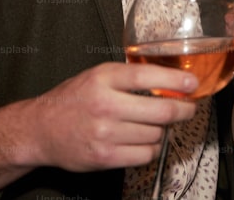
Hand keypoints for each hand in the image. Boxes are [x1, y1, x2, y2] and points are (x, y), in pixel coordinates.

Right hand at [18, 62, 198, 171]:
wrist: (40, 130)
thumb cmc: (73, 101)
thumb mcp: (97, 76)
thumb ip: (128, 77)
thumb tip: (170, 80)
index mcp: (103, 78)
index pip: (148, 76)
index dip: (176, 81)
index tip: (192, 83)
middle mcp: (105, 105)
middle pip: (161, 110)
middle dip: (183, 110)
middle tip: (188, 108)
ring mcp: (105, 133)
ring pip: (156, 134)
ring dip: (162, 130)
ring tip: (154, 124)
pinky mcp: (105, 157)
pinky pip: (145, 154)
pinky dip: (151, 148)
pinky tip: (143, 141)